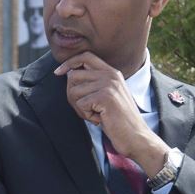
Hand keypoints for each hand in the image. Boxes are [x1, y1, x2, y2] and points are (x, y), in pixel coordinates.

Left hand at [56, 51, 167, 175]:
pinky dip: (86, 116)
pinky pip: (80, 104)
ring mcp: (108, 85)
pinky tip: (100, 119)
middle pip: (73, 76)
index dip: (69, 63)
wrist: (136, 136)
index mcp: (112, 72)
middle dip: (72, 95)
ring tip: (96, 114)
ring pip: (74, 91)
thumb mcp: (107, 96)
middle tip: (86, 109)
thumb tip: (68, 74)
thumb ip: (92, 83)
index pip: (85, 56)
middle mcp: (110, 75)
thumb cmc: (118, 120)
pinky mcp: (105, 97)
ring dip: (80, 108)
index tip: (58, 73)